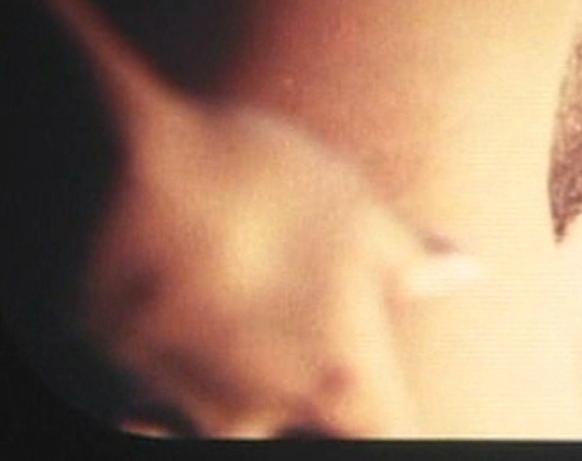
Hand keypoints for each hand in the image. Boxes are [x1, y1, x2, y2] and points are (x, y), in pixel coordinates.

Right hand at [4, 0, 483, 437]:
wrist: (115, 150)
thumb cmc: (259, 177)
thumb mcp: (357, 209)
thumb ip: (412, 261)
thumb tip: (466, 270)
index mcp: (340, 379)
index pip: (390, 440)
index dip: (389, 424)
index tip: (382, 398)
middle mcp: (260, 411)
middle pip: (298, 429)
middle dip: (304, 399)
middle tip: (291, 311)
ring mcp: (186, 396)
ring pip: (227, 406)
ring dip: (235, 370)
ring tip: (230, 286)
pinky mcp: (118, 369)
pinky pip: (163, 381)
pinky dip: (178, 354)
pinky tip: (177, 290)